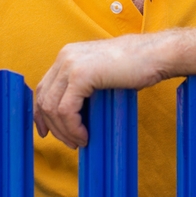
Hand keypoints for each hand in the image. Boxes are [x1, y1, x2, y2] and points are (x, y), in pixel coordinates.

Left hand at [33, 33, 170, 148]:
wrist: (155, 55)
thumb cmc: (136, 66)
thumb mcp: (101, 73)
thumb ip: (83, 86)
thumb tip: (72, 114)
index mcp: (68, 55)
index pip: (43, 88)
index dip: (40, 114)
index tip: (46, 131)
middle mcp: (65, 56)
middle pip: (44, 99)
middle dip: (53, 126)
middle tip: (69, 142)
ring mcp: (71, 64)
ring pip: (53, 108)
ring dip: (64, 130)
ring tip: (79, 141)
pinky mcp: (81, 75)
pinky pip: (67, 111)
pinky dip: (73, 128)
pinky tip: (85, 135)